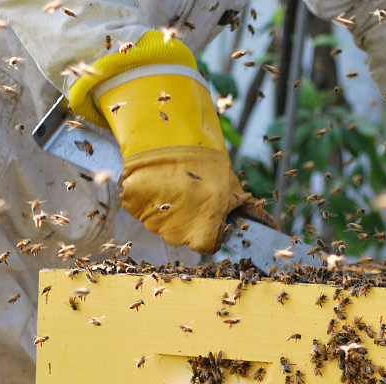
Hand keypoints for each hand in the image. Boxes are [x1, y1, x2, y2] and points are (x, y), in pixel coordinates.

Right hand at [120, 146, 248, 253]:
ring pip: (159, 223)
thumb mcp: (231, 186)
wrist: (172, 136)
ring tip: (171, 184)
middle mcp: (177, 232)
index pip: (206, 246)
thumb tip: (253, 218)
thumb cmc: (207, 161)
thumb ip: (235, 208)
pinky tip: (155, 181)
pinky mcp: (132, 205)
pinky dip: (145, 198)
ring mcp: (152, 221)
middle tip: (188, 194)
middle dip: (185, 219)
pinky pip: (140, 208)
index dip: (209, 233)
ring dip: (165, 208)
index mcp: (204, 230)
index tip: (208, 219)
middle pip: (181, 236)